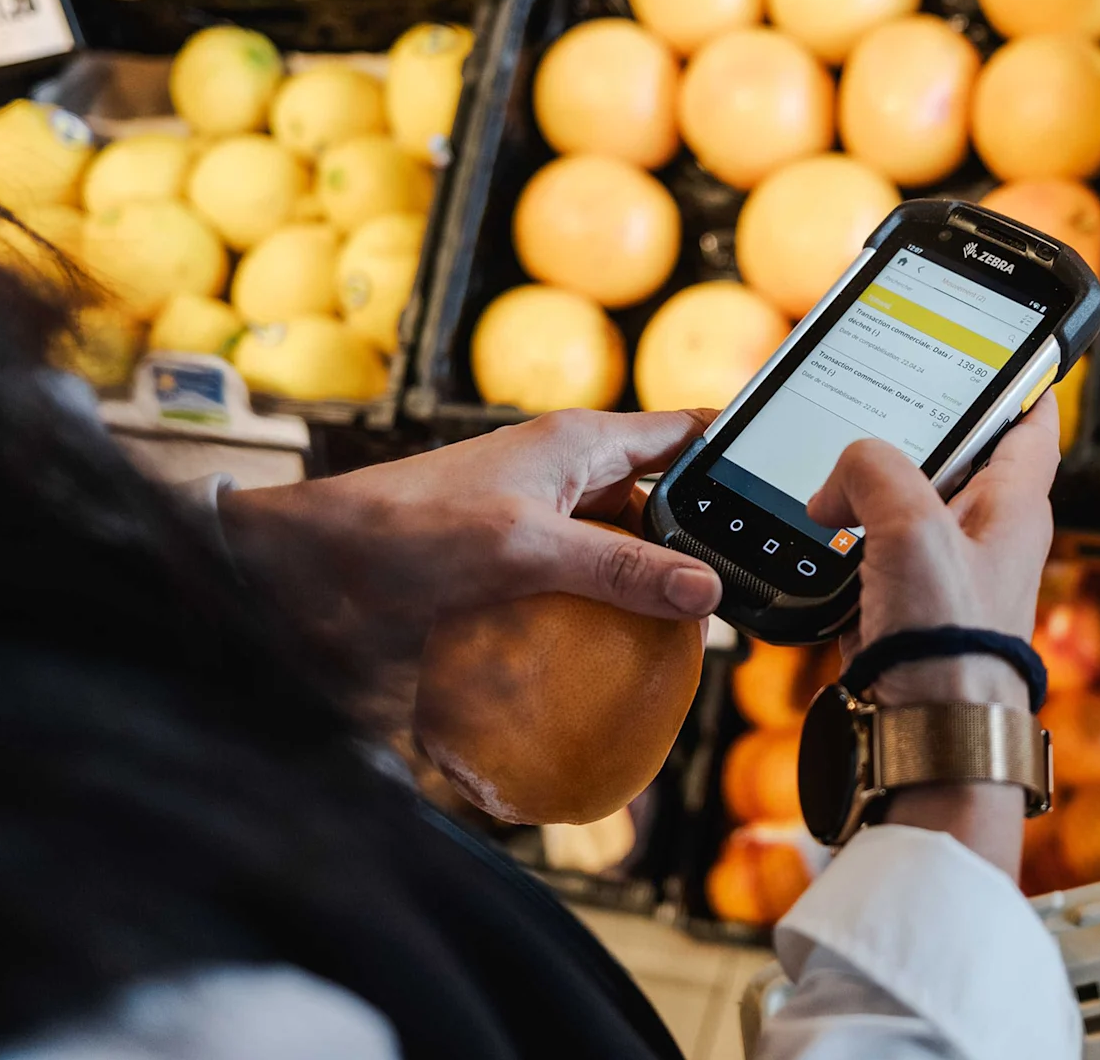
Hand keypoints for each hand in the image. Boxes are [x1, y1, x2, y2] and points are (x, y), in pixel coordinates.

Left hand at [219, 409, 723, 720]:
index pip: (686, 433)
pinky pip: (578, 586)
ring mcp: (541, 516)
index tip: (788, 497)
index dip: (738, 457)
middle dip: (703, 540)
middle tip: (754, 593)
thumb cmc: (409, 531)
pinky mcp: (515, 560)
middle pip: (662, 498)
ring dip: (652, 586)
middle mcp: (568, 471)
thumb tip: (709, 592)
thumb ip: (620, 569)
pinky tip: (619, 667)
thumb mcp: (525, 550)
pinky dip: (603, 618)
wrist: (312, 559)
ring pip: (621, 546)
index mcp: (581, 440)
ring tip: (700, 640)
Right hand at [803, 394, 1060, 874]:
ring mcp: (949, 573)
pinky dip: (848, 541)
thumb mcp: (912, 525)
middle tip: (874, 406)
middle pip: (956, 457)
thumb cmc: (949, 643)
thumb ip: (874, 472)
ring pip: (908, 505)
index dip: (1017, 376)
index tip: (996, 347)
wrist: (930, 736)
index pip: (1030, 418)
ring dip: (870, 492)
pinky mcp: (910, 608)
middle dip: (914, 433)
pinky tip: (821, 537)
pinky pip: (876, 554)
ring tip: (833, 479)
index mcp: (1016, 504)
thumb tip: (838, 485)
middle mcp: (989, 535)